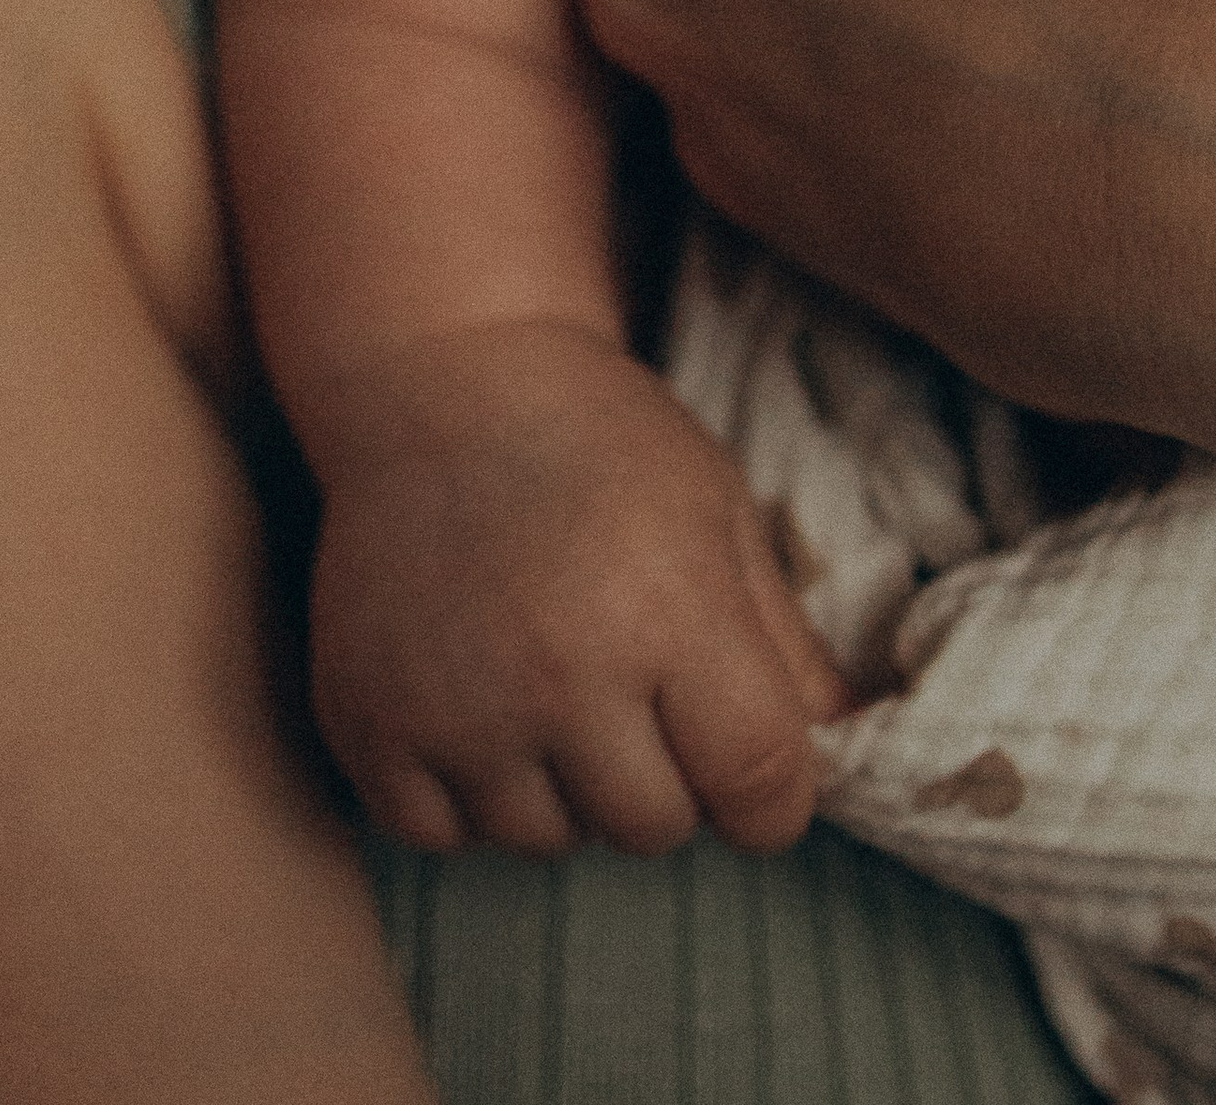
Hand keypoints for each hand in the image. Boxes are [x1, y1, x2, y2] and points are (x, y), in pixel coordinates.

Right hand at [305, 317, 842, 859]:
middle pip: (655, 828)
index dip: (772, 795)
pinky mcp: (369, 721)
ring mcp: (455, 707)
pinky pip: (440, 834)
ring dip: (560, 784)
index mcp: (670, 613)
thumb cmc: (598, 435)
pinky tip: (472, 700)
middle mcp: (561, 674)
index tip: (746, 758)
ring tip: (542, 674)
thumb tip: (846, 748)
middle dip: (663, 775)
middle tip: (628, 682)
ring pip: (547, 839)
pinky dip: (463, 791)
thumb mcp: (719, 509)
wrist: (441, 375)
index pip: (760, 789)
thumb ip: (786, 645)